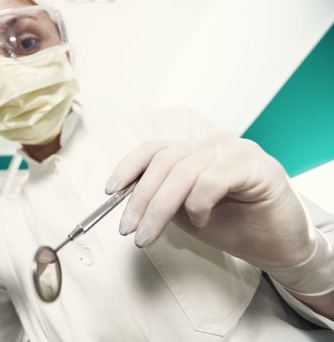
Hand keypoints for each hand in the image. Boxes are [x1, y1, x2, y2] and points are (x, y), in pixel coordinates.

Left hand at [105, 133, 314, 267]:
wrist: (278, 247)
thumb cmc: (233, 227)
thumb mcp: (185, 213)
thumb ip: (161, 198)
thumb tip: (126, 197)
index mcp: (195, 150)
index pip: (154, 149)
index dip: (129, 166)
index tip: (111, 191)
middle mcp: (213, 143)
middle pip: (164, 161)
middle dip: (139, 199)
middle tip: (129, 229)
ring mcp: (235, 150)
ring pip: (183, 171)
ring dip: (159, 208)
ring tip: (149, 235)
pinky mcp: (255, 166)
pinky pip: (211, 181)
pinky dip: (198, 205)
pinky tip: (202, 221)